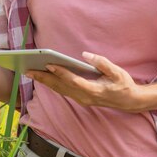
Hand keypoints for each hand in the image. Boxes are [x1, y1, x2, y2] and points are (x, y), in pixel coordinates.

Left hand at [25, 52, 144, 111]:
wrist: (129, 101)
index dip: (61, 73)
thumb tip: (85, 55)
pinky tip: (41, 77)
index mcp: (94, 90)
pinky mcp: (79, 98)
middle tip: (28, 69)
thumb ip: (102, 63)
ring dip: (44, 81)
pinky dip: (50, 84)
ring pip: (59, 89)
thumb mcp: (118, 72)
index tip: (49, 64)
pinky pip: (61, 90)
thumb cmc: (123, 84)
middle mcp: (84, 97)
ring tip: (29, 72)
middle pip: (60, 87)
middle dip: (43, 78)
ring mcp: (80, 99)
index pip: (74, 81)